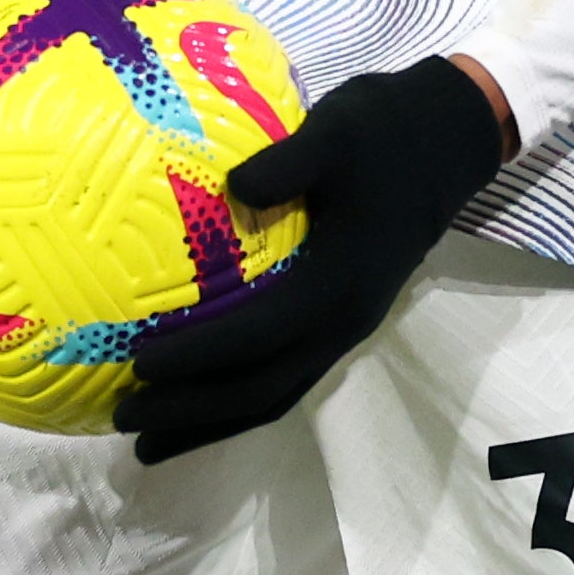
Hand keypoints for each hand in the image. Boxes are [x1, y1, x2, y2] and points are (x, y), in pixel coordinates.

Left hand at [122, 56, 504, 463]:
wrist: (448, 143)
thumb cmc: (384, 134)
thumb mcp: (335, 133)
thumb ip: (287, 164)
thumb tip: (232, 187)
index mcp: (339, 285)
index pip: (257, 337)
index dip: (199, 356)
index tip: (140, 362)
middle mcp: (343, 322)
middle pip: (261, 390)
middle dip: (192, 412)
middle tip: (125, 416)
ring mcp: (345, 328)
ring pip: (274, 395)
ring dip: (211, 422)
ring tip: (148, 441)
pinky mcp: (339, 321)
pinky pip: (284, 377)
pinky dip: (236, 401)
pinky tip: (195, 401)